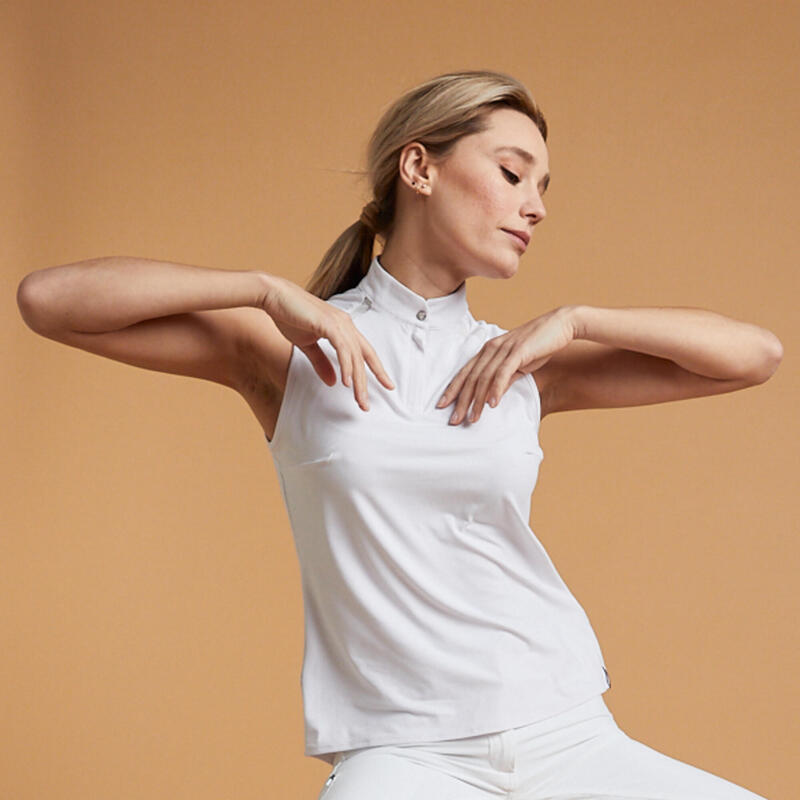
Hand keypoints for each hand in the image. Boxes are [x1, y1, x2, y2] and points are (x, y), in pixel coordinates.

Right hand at [262, 275, 394, 409]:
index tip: (387, 386)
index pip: (365, 352)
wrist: (273, 296)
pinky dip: (346, 366)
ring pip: (355, 356)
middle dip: (369, 382)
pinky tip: (347, 383)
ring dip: (358, 380)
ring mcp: (339, 323)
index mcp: (344, 328)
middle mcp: (346, 324)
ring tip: (360, 400)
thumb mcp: (308, 345)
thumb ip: (321, 363)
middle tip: (367, 405)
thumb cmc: (289, 316)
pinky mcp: (328, 324)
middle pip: (364, 357)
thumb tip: (333, 383)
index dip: (377, 369)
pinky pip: (342, 348)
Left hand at [436, 306, 576, 424]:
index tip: (442, 406)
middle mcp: (492, 348)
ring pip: (484, 378)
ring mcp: (504, 349)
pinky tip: (492, 404)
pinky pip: (503, 373)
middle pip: (470, 378)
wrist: (561, 325)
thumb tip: (492, 397)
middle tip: (453, 420)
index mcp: (488, 350)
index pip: (465, 372)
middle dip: (460, 401)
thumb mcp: (517, 364)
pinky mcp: (518, 351)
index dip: (452, 390)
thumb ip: (504, 378)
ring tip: (472, 418)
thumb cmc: (539, 345)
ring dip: (477, 400)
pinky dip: (496, 389)